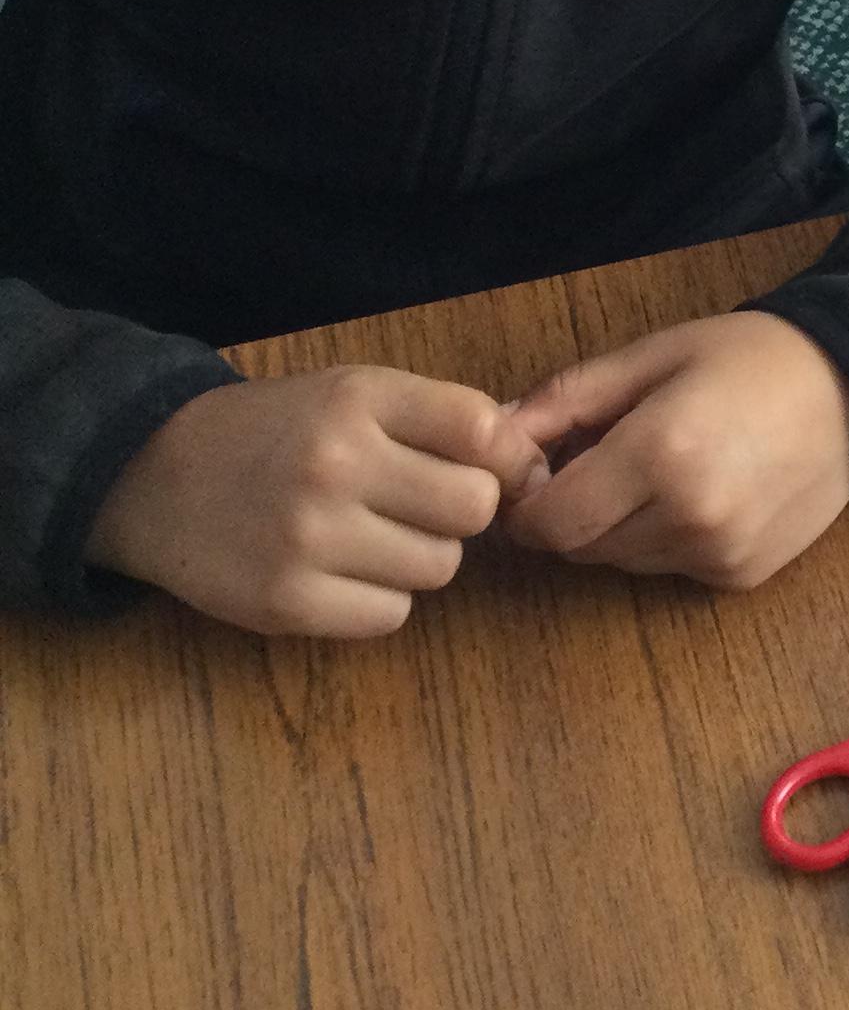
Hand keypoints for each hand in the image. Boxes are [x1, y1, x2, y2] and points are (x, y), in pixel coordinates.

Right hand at [85, 370, 548, 638]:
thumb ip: (438, 420)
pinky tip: (340, 573)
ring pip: (439, 568)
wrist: (155, 474)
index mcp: (358, 399)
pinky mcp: (287, 603)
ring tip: (368, 536)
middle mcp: (336, 463)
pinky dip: (378, 600)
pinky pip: (391, 615)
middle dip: (458, 512)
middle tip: (418, 506)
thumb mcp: (352, 394)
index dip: (504, 456)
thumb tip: (532, 467)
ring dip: (419, 558)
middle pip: (472, 508)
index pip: (482, 427)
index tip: (492, 470)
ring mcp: (309, 538)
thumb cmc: (277, 431)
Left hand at [503, 312, 848, 590]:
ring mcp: (719, 555)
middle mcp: (688, 518)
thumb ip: (566, 398)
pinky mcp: (742, 577)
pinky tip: (705, 491)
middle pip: (580, 547)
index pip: (548, 523)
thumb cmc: (749, 357)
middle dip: (574, 509)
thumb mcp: (652, 355)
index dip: (527, 503)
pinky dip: (667, 539)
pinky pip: (670, 569)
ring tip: (661, 469)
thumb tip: (493, 432)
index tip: (539, 470)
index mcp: (658, 455)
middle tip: (605, 457)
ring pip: (622, 561)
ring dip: (619, 526)